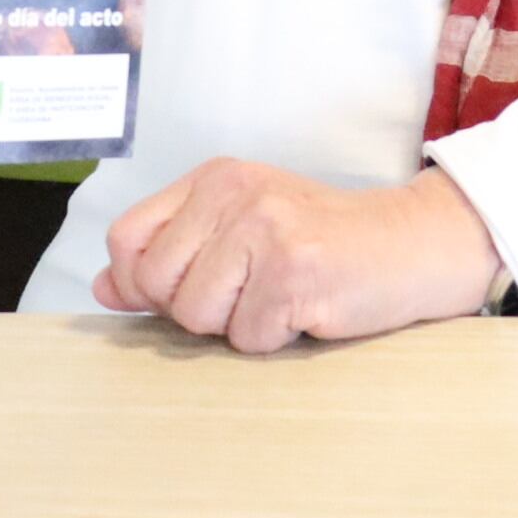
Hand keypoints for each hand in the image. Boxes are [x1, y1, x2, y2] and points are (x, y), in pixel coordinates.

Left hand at [88, 160, 499, 350]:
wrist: (413, 244)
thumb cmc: (324, 244)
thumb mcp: (241, 233)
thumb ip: (173, 254)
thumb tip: (103, 287)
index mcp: (215, 178)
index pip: (127, 239)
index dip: (140, 284)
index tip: (182, 293)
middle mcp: (235, 193)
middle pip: (155, 284)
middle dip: (194, 309)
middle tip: (247, 294)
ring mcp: (265, 229)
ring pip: (196, 316)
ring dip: (236, 326)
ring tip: (279, 298)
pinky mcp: (294, 270)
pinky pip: (246, 338)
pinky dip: (275, 339)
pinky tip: (306, 310)